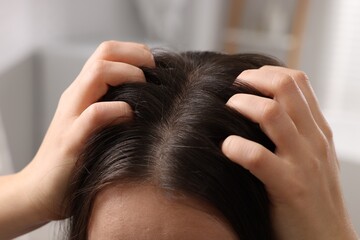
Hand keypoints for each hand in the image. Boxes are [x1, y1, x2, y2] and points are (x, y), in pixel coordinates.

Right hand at [0, 41, 154, 238]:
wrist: (41, 190)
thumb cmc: (79, 158)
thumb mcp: (98, 126)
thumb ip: (116, 108)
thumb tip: (153, 101)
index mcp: (84, 92)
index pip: (107, 53)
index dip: (135, 51)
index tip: (156, 65)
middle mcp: (77, 97)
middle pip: (104, 54)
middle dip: (136, 55)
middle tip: (155, 70)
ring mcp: (72, 116)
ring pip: (97, 74)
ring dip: (128, 74)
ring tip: (144, 87)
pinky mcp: (71, 141)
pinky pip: (94, 114)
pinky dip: (117, 110)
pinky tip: (130, 117)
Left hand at [222, 66, 357, 239]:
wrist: (327, 239)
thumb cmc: (311, 197)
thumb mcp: (311, 156)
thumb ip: (295, 131)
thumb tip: (261, 108)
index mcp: (317, 130)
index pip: (297, 81)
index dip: (267, 72)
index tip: (246, 79)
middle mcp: (313, 139)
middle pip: (285, 87)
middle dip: (252, 80)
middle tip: (232, 88)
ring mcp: (303, 162)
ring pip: (270, 114)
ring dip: (242, 105)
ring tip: (227, 111)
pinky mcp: (289, 186)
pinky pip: (257, 156)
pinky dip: (235, 147)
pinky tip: (227, 148)